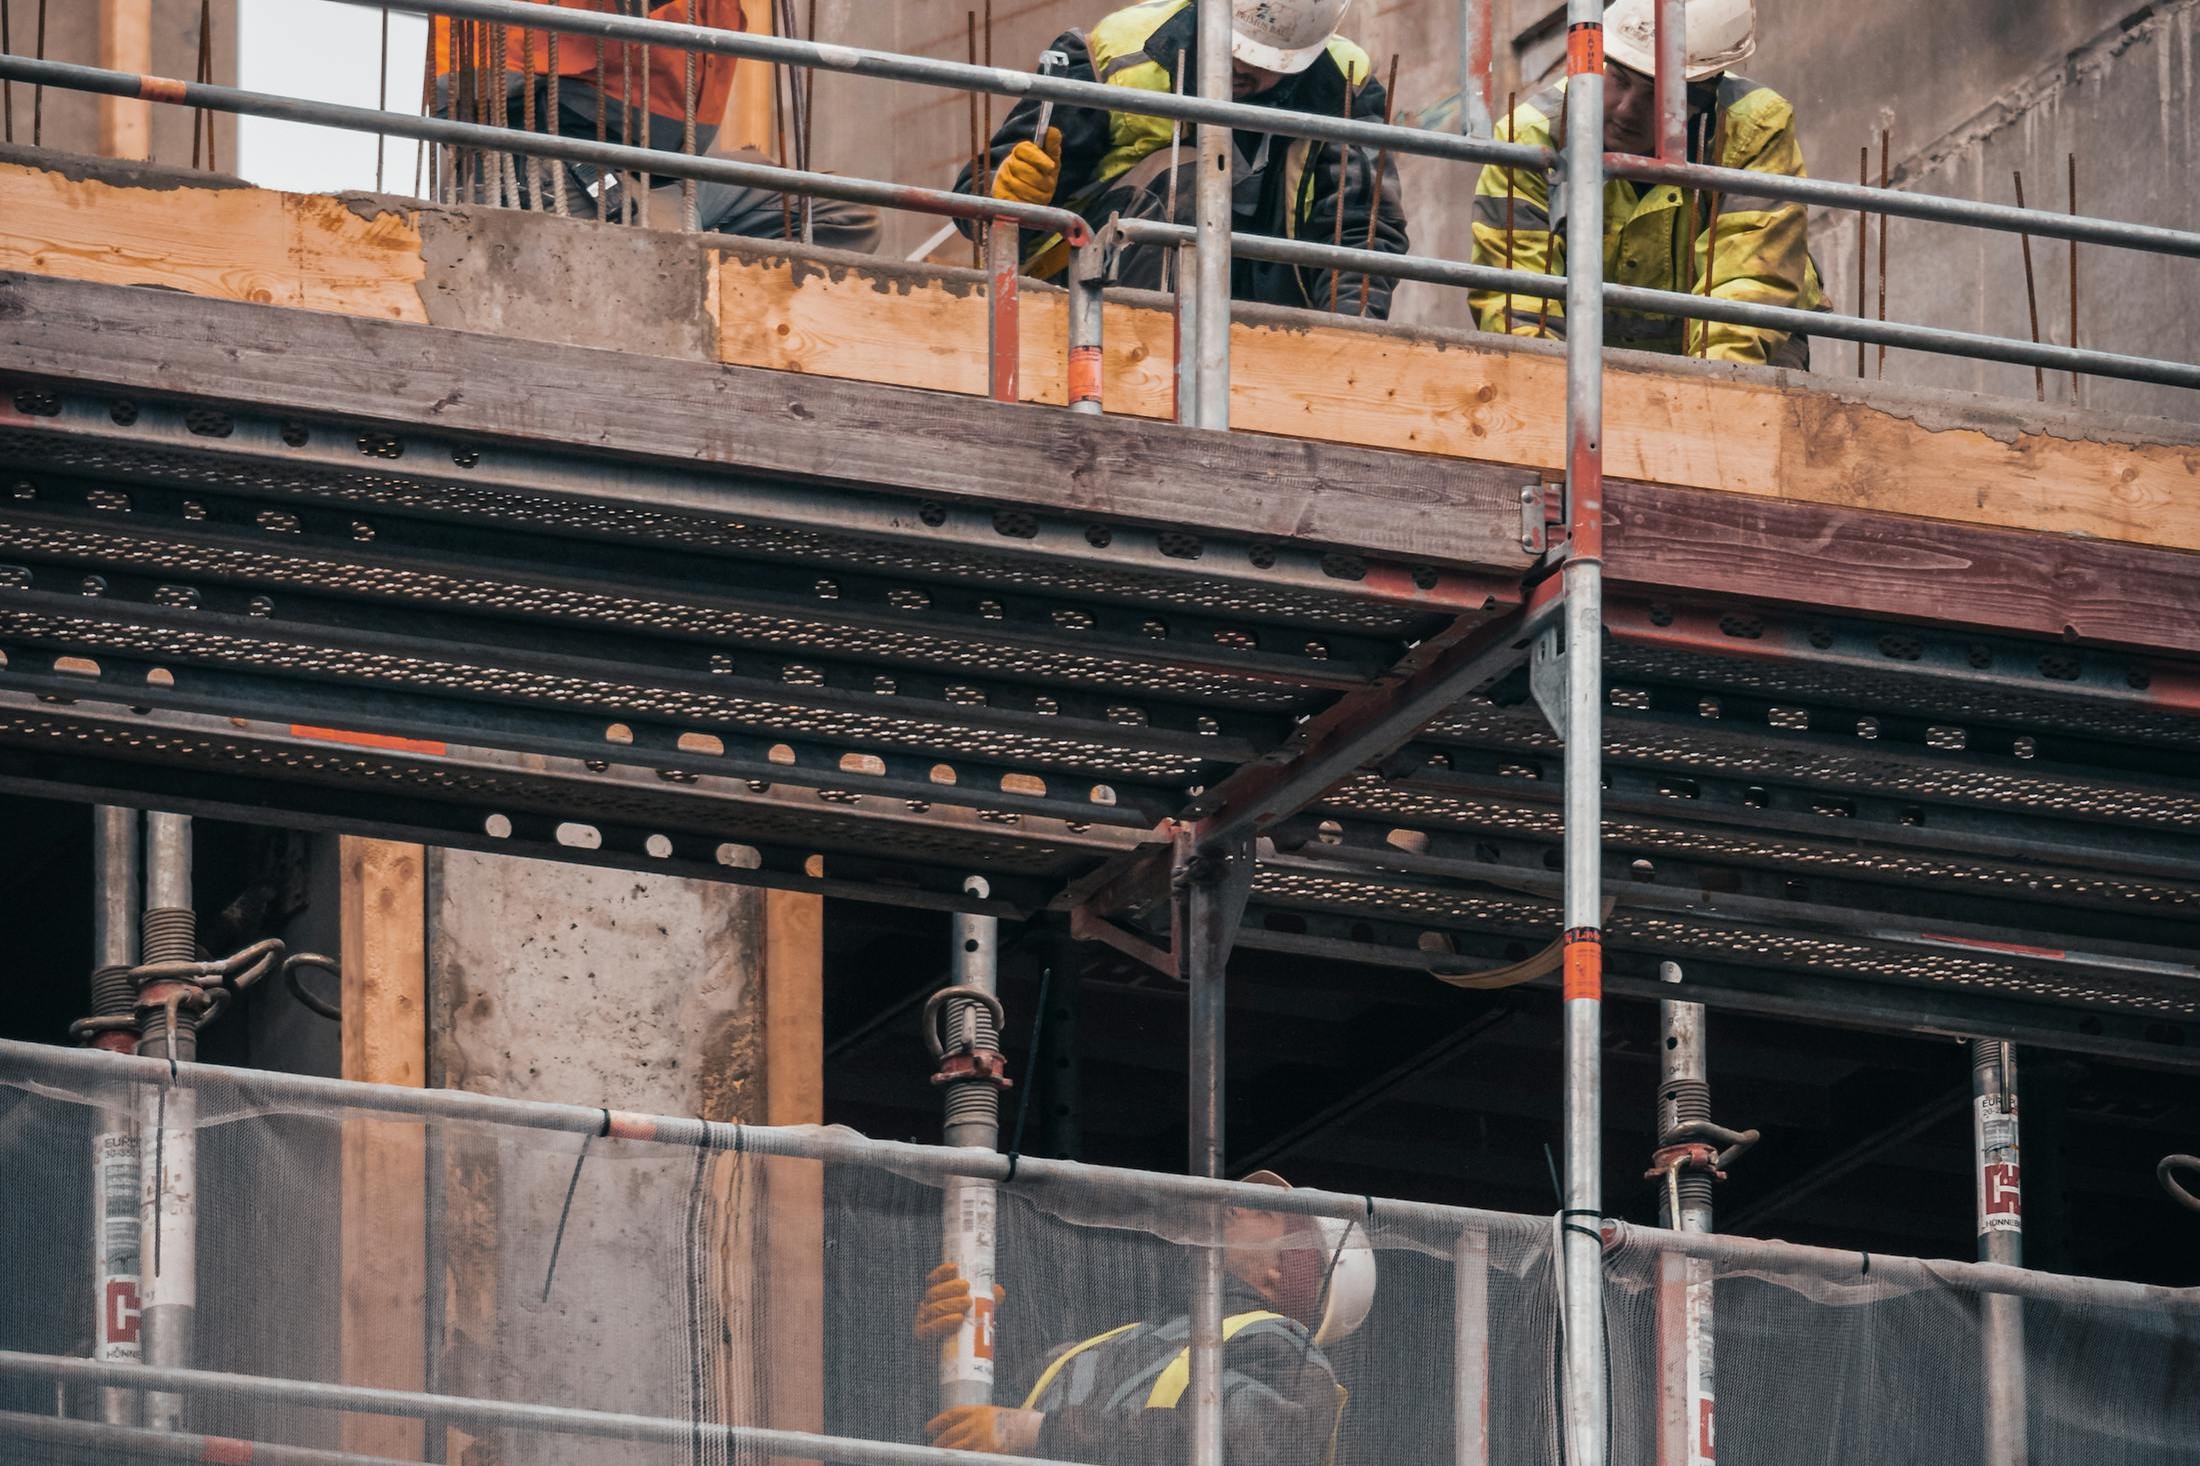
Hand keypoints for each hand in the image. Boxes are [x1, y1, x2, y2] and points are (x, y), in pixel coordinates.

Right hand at [915, 1261, 1005, 1342]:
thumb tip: (998, 1291)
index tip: (954, 1268)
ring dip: (950, 1303)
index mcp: (936, 1299)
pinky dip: (944, 1322)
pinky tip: (957, 1319)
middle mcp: (926, 1308)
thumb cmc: (964, 1337)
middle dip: (950, 1288)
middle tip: (966, 1287)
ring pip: (933, 1309)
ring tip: (968, 1303)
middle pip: (934, 1293)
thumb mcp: (976, 1316)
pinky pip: (929, 1329)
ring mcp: (922, 1323)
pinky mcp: (922, 1340)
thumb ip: (986, 1303)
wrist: (954, 1365)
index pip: (935, 1281)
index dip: (942, 1273)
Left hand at [928, 1405, 1044, 1455]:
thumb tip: (962, 1432)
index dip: (938, 1421)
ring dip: (946, 1452)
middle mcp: (978, 1422)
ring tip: (939, 1456)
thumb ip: (980, 1421)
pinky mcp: (987, 1450)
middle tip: (933, 1447)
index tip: (928, 1428)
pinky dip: (960, 1459)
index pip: (953, 1414)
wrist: (1032, 1428)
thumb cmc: (1017, 1422)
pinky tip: (956, 1460)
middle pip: (952, 1433)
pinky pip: (968, 1456)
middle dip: (940, 1441)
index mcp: (980, 1410)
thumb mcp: (996, 1415)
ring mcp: (982, 1437)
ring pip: (956, 1447)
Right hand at [991, 128, 1062, 206]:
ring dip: (1039, 194)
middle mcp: (1008, 163)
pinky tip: (1032, 201)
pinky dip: (1029, 204)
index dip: (1039, 159)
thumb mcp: (1050, 158)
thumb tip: (1052, 131)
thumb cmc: (1041, 173)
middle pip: (1029, 172)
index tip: (1051, 167)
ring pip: (1025, 188)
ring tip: (1041, 193)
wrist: (1025, 193)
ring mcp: (1002, 180)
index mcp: (1020, 151)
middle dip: (1043, 181)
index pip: (1027, 150)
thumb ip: (1052, 145)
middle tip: (1049, 185)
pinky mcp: (1000, 196)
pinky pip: (1019, 201)